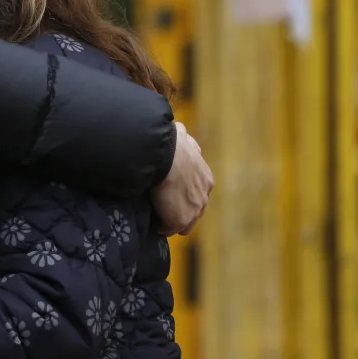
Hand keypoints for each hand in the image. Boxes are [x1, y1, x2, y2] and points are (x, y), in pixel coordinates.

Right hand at [151, 121, 212, 235]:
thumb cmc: (170, 144)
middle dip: (180, 209)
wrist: (164, 155)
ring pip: (184, 223)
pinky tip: (151, 219)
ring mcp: (194, 210)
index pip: (197, 193)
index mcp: (206, 179)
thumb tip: (179, 129)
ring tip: (157, 216)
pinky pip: (167, 229)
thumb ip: (184, 140)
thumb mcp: (182, 138)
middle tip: (163, 207)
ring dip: (171, 220)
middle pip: (194, 211)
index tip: (171, 192)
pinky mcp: (180, 220)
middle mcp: (204, 195)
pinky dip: (159, 226)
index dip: (184, 194)